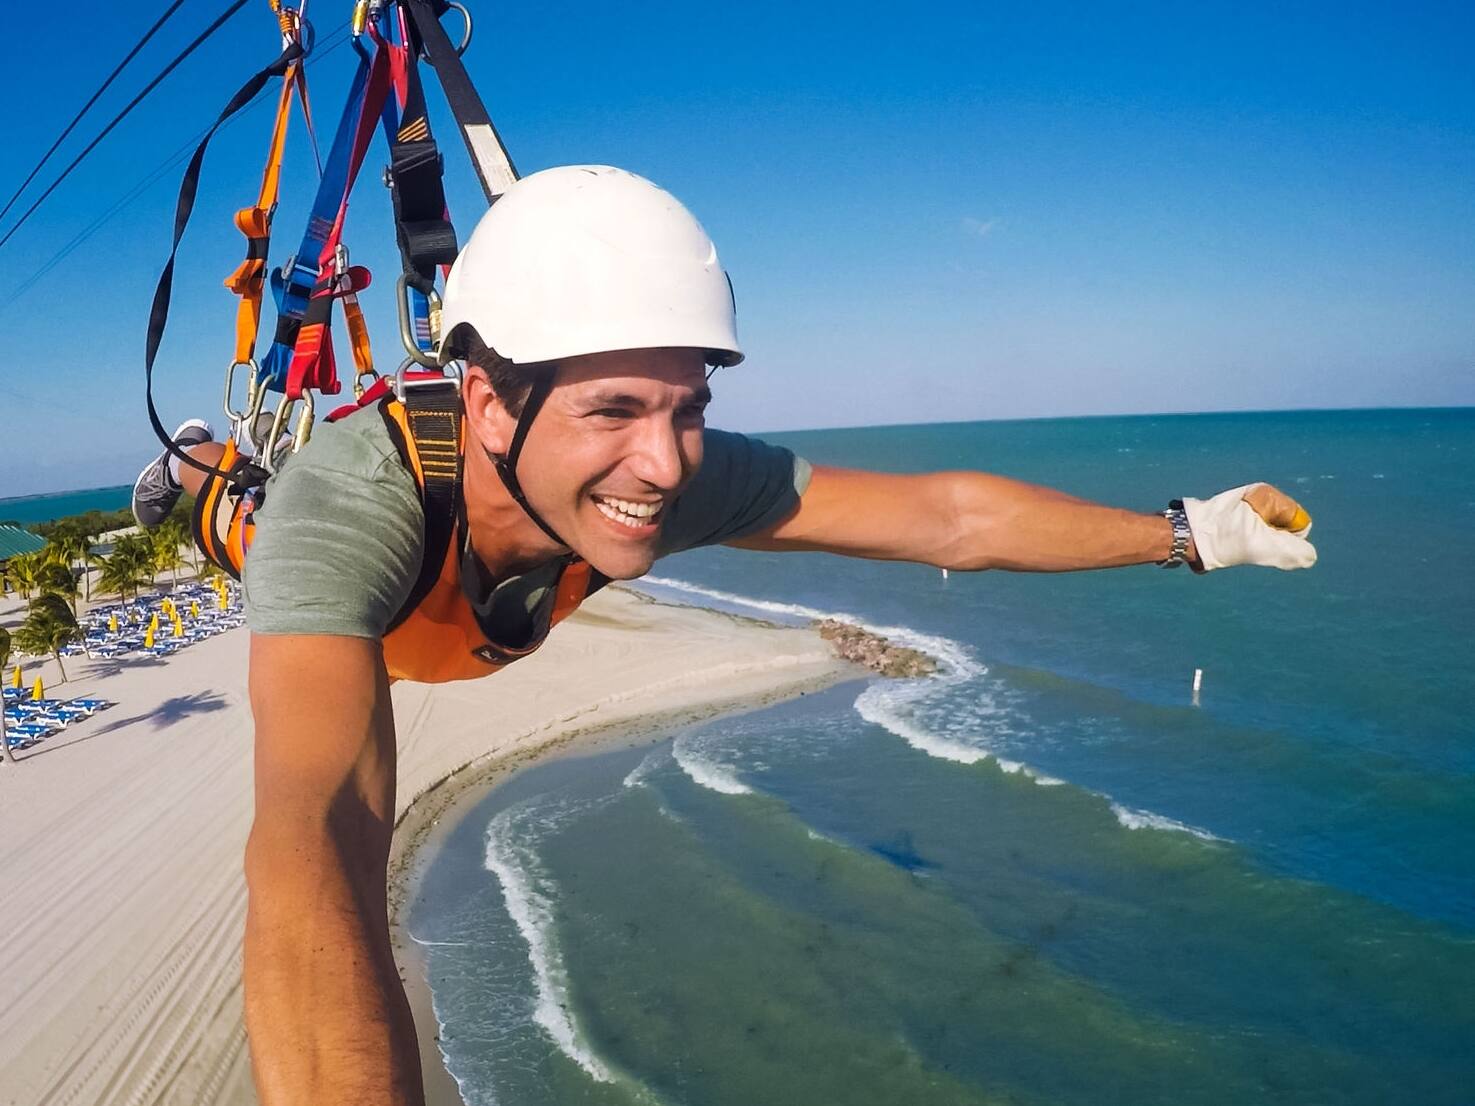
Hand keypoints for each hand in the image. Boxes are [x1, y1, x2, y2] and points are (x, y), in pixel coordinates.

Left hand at [1181, 483, 1315, 571]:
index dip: (1288, 538)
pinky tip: (1231, 544)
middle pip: (1284, 527)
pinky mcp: (1234, 517)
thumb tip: (1309, 556)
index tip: (1266, 541)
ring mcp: (1245, 506)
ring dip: (1259, 544)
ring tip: (1237, 543)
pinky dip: (1248, 543)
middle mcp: (1257, 497)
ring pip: (1268, 532)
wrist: (1186, 537)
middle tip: (1249, 544)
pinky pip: (1253, 533)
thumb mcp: (1263, 547)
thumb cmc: (1223, 539)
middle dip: (1273, 540)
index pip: (1299, 521)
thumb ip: (1292, 551)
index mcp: (1267, 495)